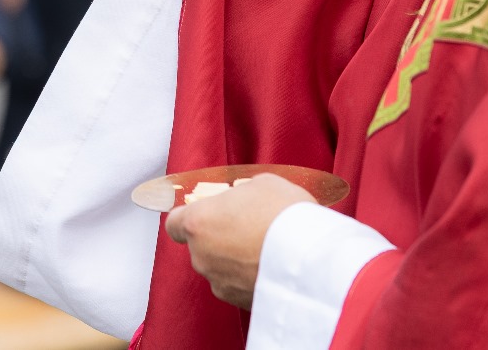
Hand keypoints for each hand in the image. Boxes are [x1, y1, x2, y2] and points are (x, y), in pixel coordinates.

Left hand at [163, 173, 315, 308]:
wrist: (313, 258)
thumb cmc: (284, 214)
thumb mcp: (262, 184)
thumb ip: (240, 194)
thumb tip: (243, 200)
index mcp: (197, 223)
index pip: (174, 223)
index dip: (190, 217)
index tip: (208, 214)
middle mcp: (201, 256)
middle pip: (200, 246)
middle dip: (219, 238)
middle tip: (247, 228)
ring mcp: (220, 283)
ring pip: (220, 269)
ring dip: (235, 260)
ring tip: (265, 249)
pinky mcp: (241, 303)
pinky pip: (239, 286)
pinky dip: (250, 278)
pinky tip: (272, 267)